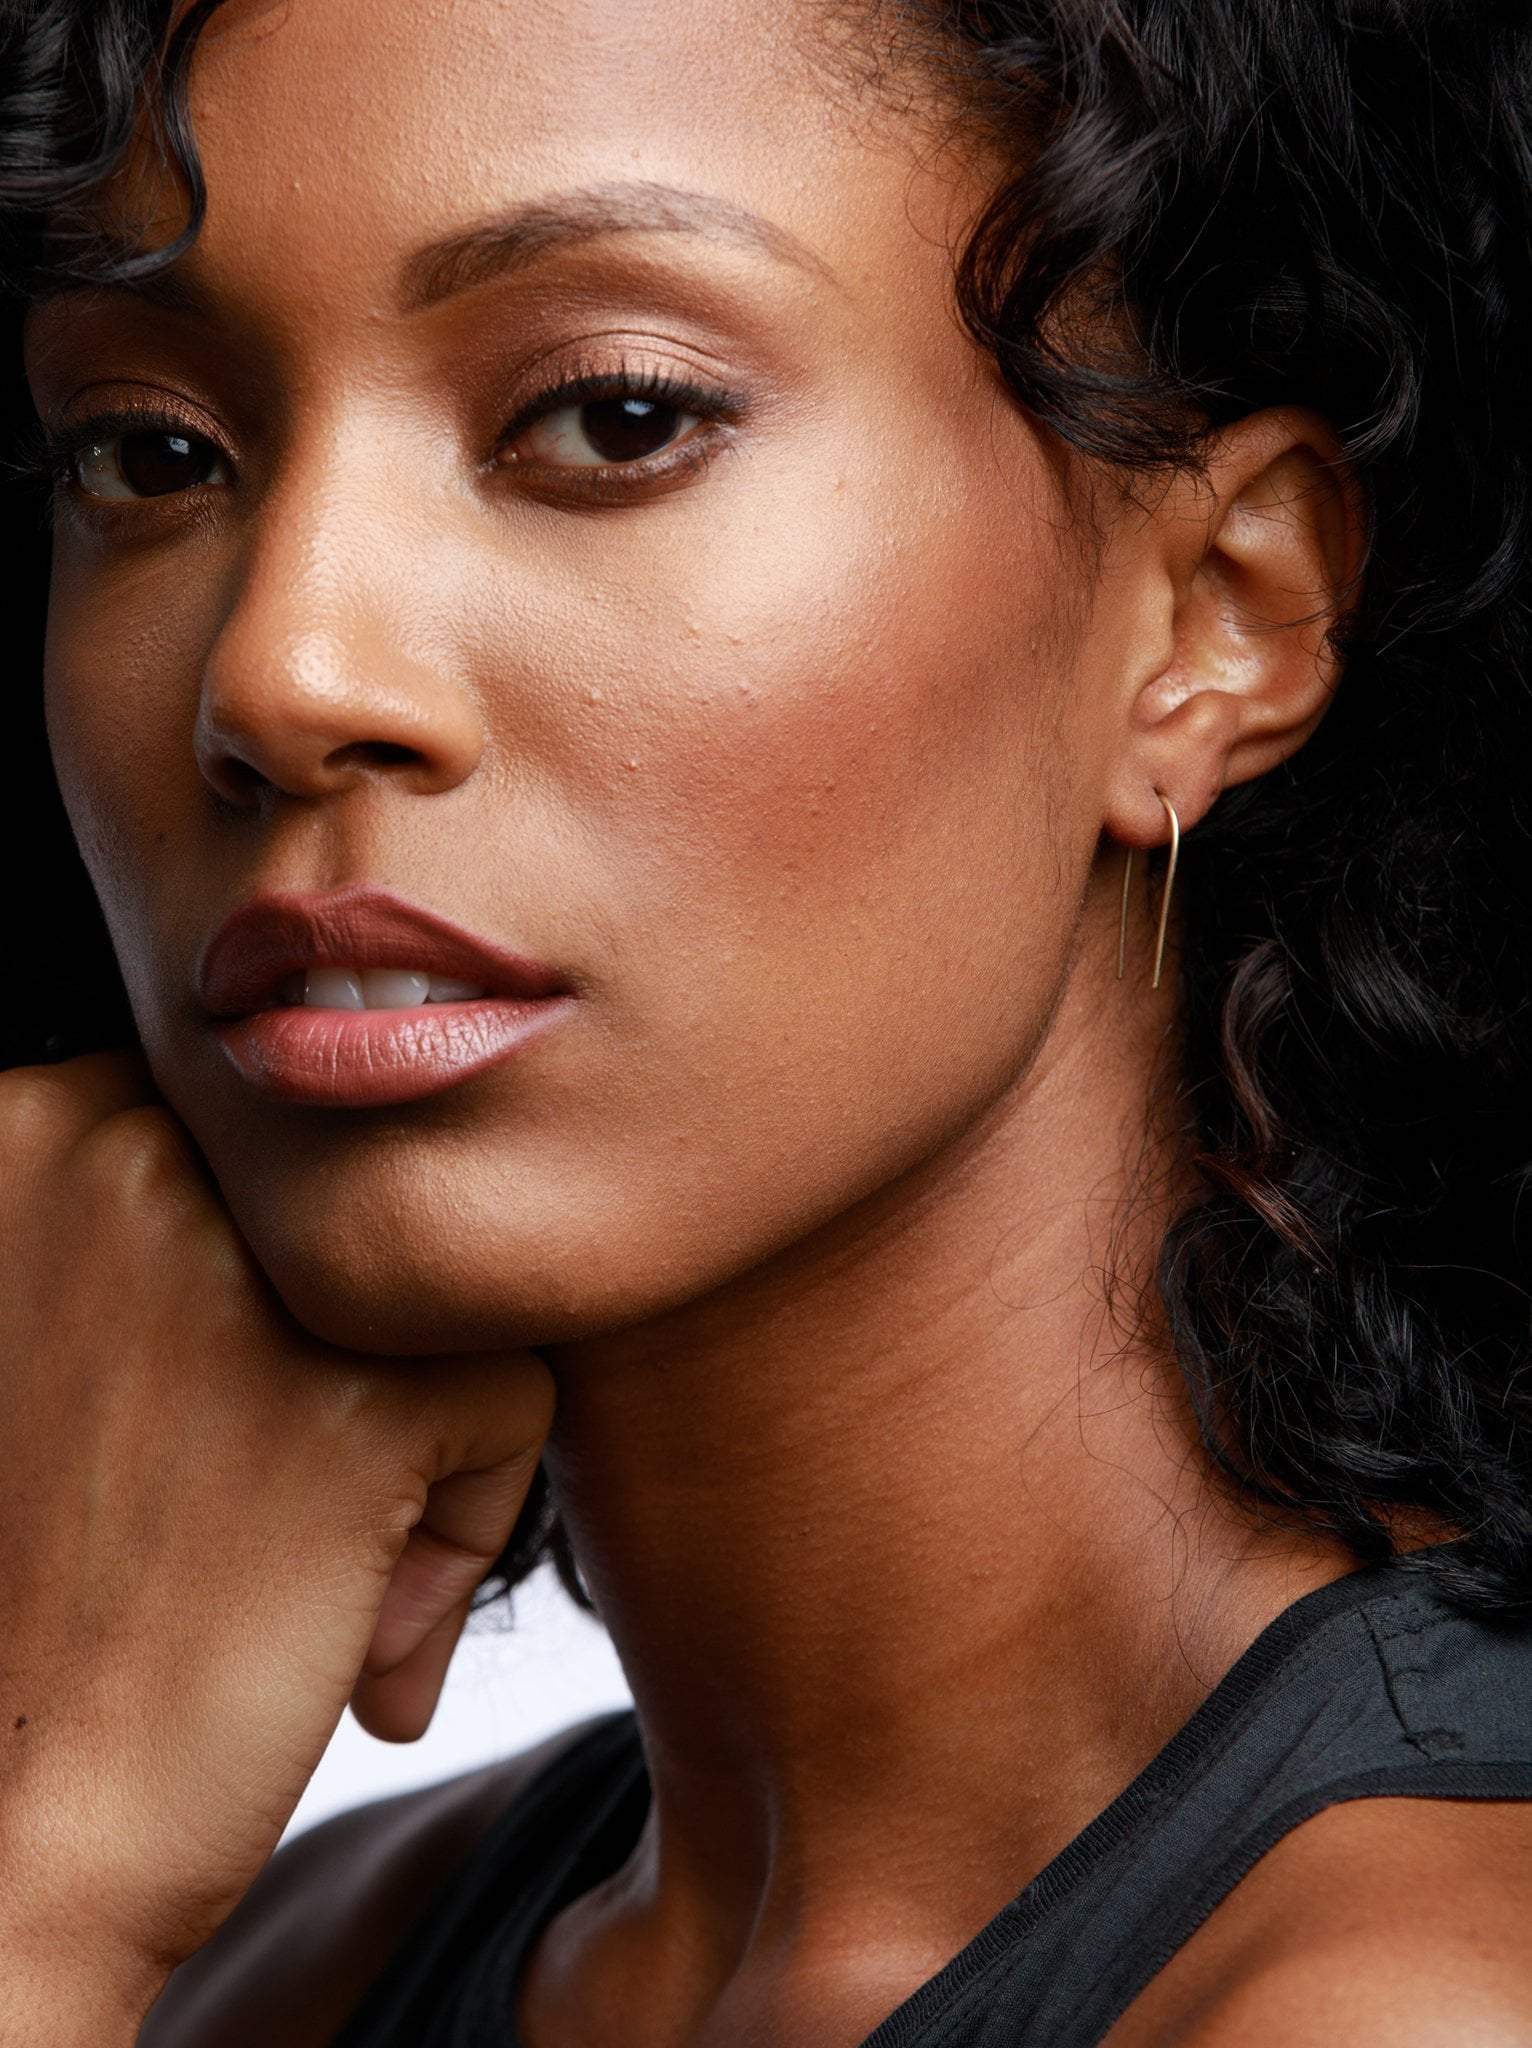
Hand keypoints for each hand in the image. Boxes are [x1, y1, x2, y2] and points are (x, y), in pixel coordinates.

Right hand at [0, 1049, 554, 2016]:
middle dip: (347, 1349)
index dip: (270, 1293)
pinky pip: (512, 1392)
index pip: (283, 1148)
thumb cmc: (48, 1586)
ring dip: (412, 1427)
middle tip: (247, 1497)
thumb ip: (176, 1221)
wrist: (9, 1834)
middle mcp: (124, 1150)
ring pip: (448, 1292)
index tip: (196, 1420)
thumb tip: (368, 1098)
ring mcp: (241, 1267)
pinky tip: (354, 1628)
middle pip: (371, 1210)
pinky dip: (466, 1522)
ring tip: (304, 1563)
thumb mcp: (69, 1325)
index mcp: (41, 1120)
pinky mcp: (360, 1390)